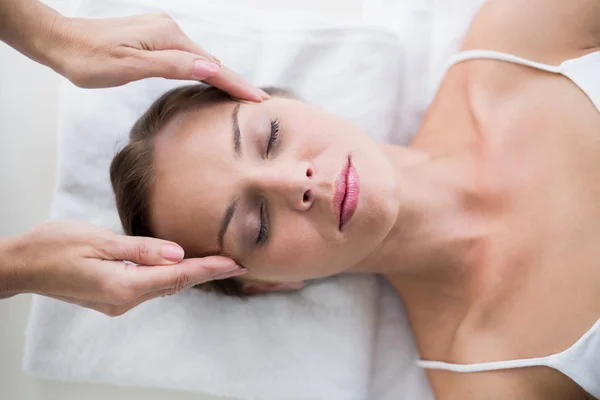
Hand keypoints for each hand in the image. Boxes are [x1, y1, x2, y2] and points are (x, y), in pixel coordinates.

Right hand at [0, 220, 245, 315]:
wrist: (21, 264)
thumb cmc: (54, 246)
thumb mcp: (99, 240)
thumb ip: (141, 249)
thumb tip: (178, 254)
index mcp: (123, 286)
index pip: (177, 277)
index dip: (209, 269)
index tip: (235, 264)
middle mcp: (124, 300)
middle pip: (175, 284)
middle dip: (207, 273)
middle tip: (236, 263)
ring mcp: (117, 303)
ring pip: (163, 287)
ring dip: (191, 276)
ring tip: (218, 264)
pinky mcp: (111, 298)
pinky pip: (149, 287)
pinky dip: (170, 277)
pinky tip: (182, 268)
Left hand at [44, 12, 268, 99]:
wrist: (61, 42)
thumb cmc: (89, 59)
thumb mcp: (131, 67)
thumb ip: (172, 66)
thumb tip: (209, 68)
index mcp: (168, 37)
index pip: (211, 66)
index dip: (236, 84)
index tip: (259, 98)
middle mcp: (169, 29)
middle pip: (210, 61)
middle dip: (234, 82)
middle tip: (257, 103)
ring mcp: (162, 32)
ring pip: (199, 60)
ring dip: (219, 78)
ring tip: (240, 96)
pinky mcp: (154, 37)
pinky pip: (187, 57)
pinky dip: (201, 72)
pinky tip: (209, 83)